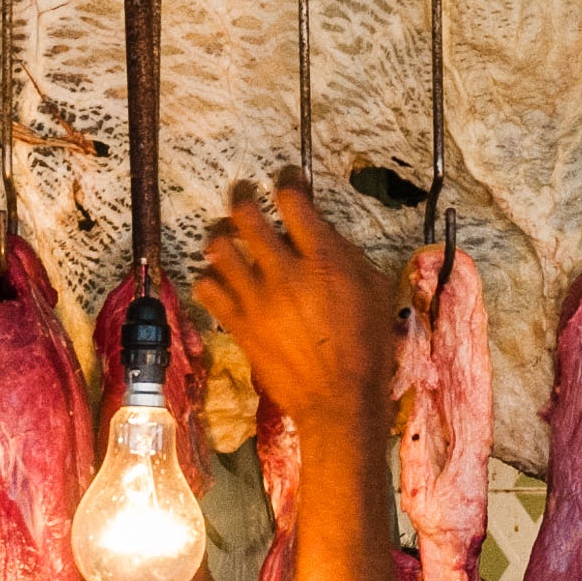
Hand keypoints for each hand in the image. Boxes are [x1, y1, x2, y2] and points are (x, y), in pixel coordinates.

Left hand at [194, 176, 402, 441]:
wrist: (340, 400)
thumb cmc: (368, 348)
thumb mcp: (374, 291)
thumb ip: (346, 255)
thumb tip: (322, 233)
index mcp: (323, 259)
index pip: (294, 201)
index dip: (287, 182)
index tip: (286, 180)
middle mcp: (284, 271)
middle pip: (246, 215)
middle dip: (242, 197)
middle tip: (242, 194)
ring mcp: (256, 298)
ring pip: (218, 248)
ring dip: (220, 235)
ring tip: (225, 236)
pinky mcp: (239, 324)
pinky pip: (207, 289)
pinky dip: (210, 279)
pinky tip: (220, 280)